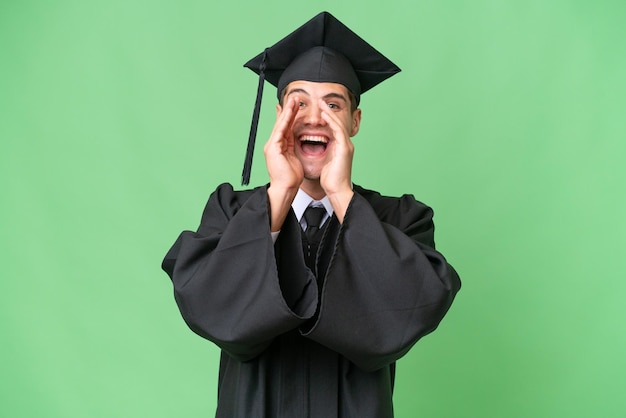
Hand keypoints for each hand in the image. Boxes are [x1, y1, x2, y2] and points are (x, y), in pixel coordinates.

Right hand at [264, 95, 303, 191]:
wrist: (286, 188)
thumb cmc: (291, 177)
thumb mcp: (294, 158)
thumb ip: (292, 147)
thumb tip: (295, 140)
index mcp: (279, 147)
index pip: (285, 127)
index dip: (290, 116)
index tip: (295, 105)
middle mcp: (273, 144)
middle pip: (282, 123)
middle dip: (289, 110)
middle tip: (295, 97)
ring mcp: (272, 145)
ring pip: (281, 124)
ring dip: (288, 111)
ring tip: (294, 99)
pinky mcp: (273, 148)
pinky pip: (280, 130)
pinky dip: (285, 120)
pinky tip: (290, 111)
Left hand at [319, 99, 354, 221]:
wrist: (337, 191)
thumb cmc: (330, 181)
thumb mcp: (325, 163)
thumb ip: (324, 154)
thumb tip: (316, 149)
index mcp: (340, 148)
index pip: (333, 129)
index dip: (326, 119)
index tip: (317, 111)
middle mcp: (345, 145)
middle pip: (337, 123)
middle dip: (328, 112)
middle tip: (319, 102)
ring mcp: (346, 146)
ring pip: (338, 124)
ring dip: (329, 113)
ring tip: (321, 104)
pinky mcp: (344, 148)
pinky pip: (338, 130)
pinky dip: (331, 121)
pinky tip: (324, 114)